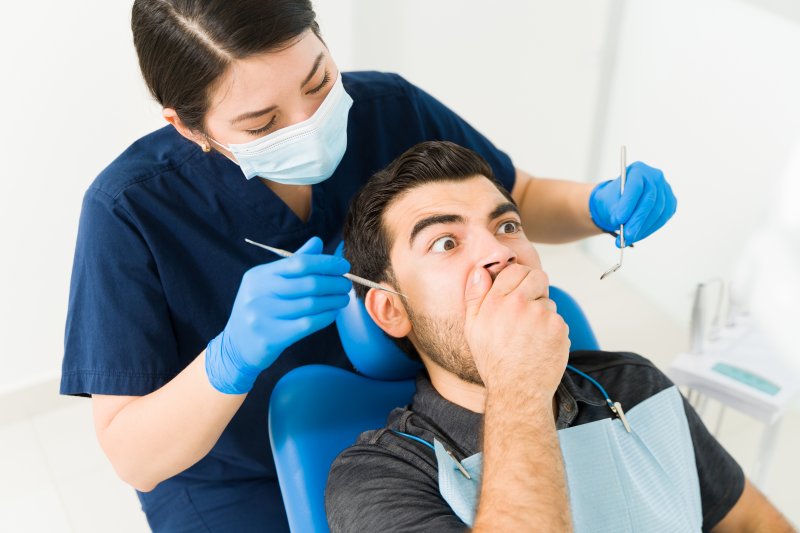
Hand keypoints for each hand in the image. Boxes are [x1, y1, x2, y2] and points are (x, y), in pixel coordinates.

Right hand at [205, 236, 351, 393]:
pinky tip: (332, 314)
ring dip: (333, 301)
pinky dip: (325, 317)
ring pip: (311, 304)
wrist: (236, 346)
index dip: (326, 263)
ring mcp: (263, 316)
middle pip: (308, 284)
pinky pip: (308, 324)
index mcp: (259, 276)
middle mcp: (258, 293)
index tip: (344, 266)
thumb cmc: (260, 309)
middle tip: (346, 285)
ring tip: (343, 299)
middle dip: (334, 283)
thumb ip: (293, 264)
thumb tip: (317, 242)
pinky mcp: (271, 337)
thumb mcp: (268, 283)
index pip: (299, 263)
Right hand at [463, 264, 569, 395]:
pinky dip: (552, 330)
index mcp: (497, 301)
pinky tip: (540, 345)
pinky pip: (558, 320)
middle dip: (535, 287)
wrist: (517, 390)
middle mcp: (520, 303)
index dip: (518, 278)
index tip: (518, 289)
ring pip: (548, 302)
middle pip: (537, 277)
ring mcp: (542, 315)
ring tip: (530, 336)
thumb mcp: (473, 328)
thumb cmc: (494, 361)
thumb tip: (480, 271)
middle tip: (528, 308)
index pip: (515, 269)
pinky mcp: (559, 327)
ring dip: (542, 313)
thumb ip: (475, 296)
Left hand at [589, 161, 676, 246]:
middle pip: (649, 201)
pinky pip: (662, 219)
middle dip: (636, 221)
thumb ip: (614, 209)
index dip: (627, 204)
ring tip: (627, 239)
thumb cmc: (613, 199)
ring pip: (657, 212)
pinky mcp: (670, 203)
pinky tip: (637, 236)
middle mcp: (655, 176)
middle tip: (625, 236)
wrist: (621, 202)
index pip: (635, 187)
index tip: (618, 219)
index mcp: (638, 170)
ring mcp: (665, 189)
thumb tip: (620, 223)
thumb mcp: (608, 201)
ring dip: (642, 229)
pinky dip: (648, 230)